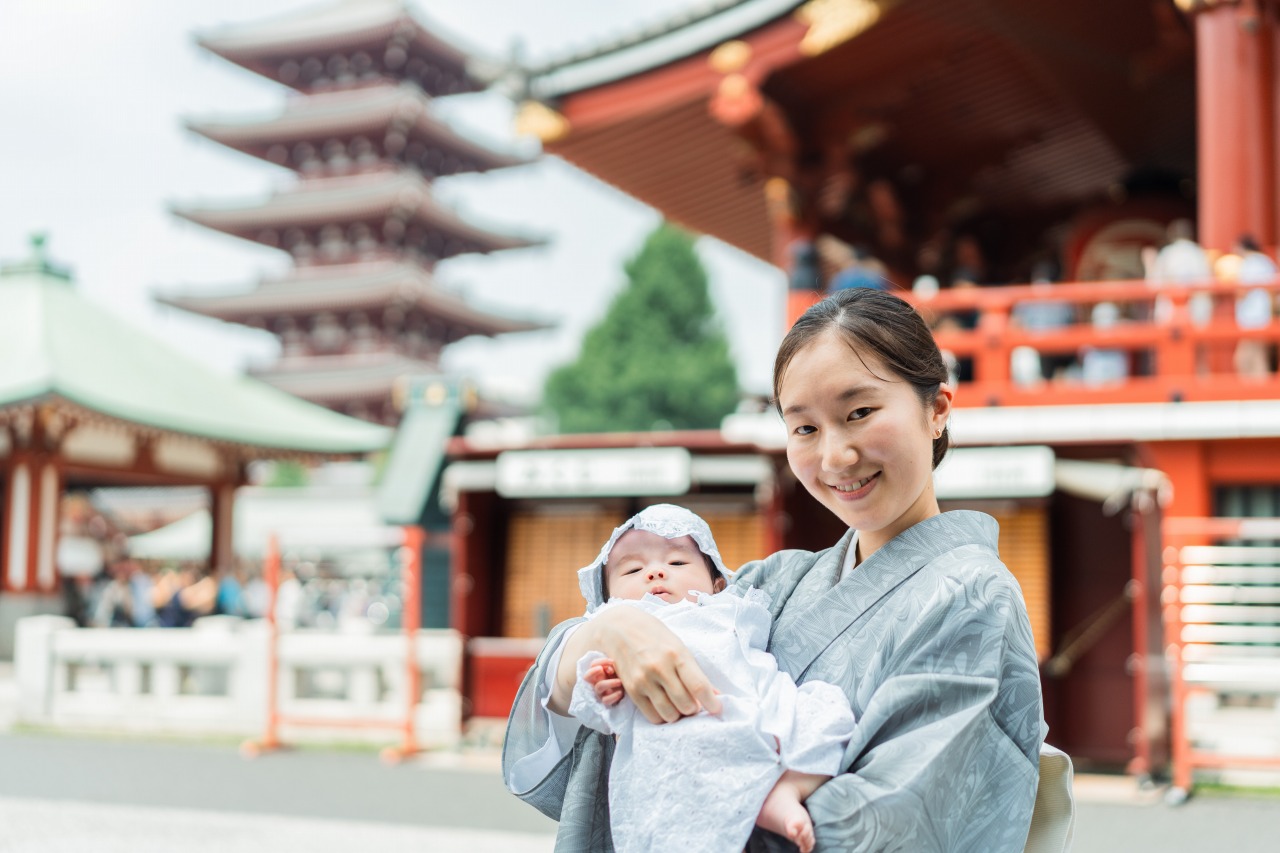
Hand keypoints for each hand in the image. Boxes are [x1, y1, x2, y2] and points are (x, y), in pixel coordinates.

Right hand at [554, 605, 720, 723]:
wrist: (620, 629)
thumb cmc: (655, 637)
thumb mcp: (679, 647)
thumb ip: (695, 672)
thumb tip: (716, 695)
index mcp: (676, 654)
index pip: (699, 686)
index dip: (712, 703)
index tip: (717, 709)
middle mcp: (659, 668)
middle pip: (685, 705)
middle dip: (694, 709)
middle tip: (693, 703)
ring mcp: (643, 680)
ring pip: (670, 714)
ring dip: (678, 714)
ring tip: (678, 704)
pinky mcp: (632, 690)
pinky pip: (652, 716)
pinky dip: (662, 716)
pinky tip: (664, 706)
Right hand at [584, 657, 623, 705]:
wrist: (626, 691)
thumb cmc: (619, 678)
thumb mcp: (615, 670)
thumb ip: (611, 666)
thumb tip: (609, 670)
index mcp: (598, 673)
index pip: (593, 664)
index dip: (601, 661)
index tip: (612, 661)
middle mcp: (595, 682)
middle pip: (587, 677)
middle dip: (593, 671)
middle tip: (605, 669)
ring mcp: (599, 692)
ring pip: (599, 686)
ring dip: (610, 682)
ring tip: (620, 681)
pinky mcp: (605, 701)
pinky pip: (605, 700)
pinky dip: (613, 696)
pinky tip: (620, 692)